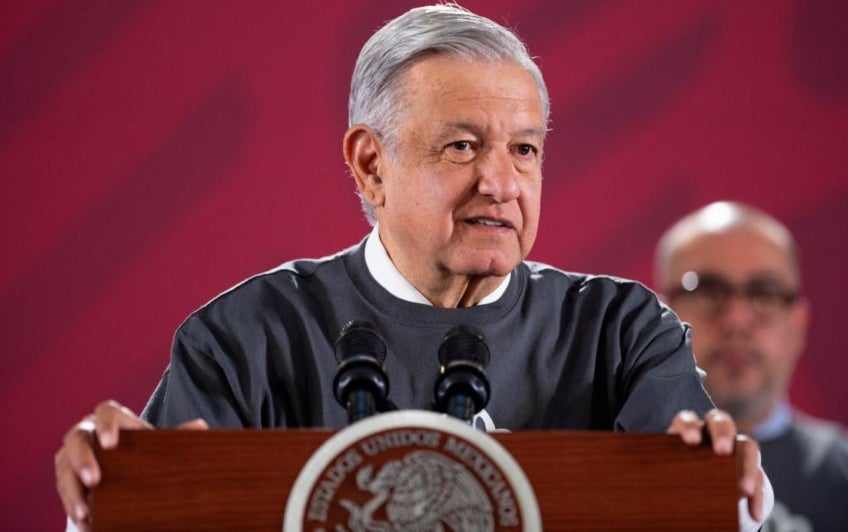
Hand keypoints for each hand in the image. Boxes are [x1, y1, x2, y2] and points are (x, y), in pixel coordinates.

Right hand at [54, 400, 207, 530]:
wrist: (124, 467)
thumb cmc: (142, 451)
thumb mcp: (157, 446)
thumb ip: (177, 437)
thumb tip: (201, 427)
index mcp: (113, 419)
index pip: (106, 411)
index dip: (106, 424)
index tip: (110, 443)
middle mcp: (87, 432)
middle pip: (77, 438)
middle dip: (83, 459)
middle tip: (95, 480)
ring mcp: (71, 453)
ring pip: (64, 467)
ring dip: (72, 490)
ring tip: (85, 512)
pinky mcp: (64, 474)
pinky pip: (62, 487)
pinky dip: (72, 503)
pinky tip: (85, 520)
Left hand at [666, 408, 764, 521]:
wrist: (697, 492)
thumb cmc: (674, 480)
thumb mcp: (668, 476)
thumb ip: (665, 476)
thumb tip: (648, 489)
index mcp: (687, 432)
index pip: (687, 420)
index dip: (688, 426)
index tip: (690, 440)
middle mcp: (712, 433)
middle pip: (721, 421)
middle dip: (722, 433)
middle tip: (722, 451)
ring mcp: (735, 447)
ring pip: (748, 445)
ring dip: (748, 466)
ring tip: (744, 490)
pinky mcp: (751, 467)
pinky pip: (759, 477)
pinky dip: (757, 497)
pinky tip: (754, 514)